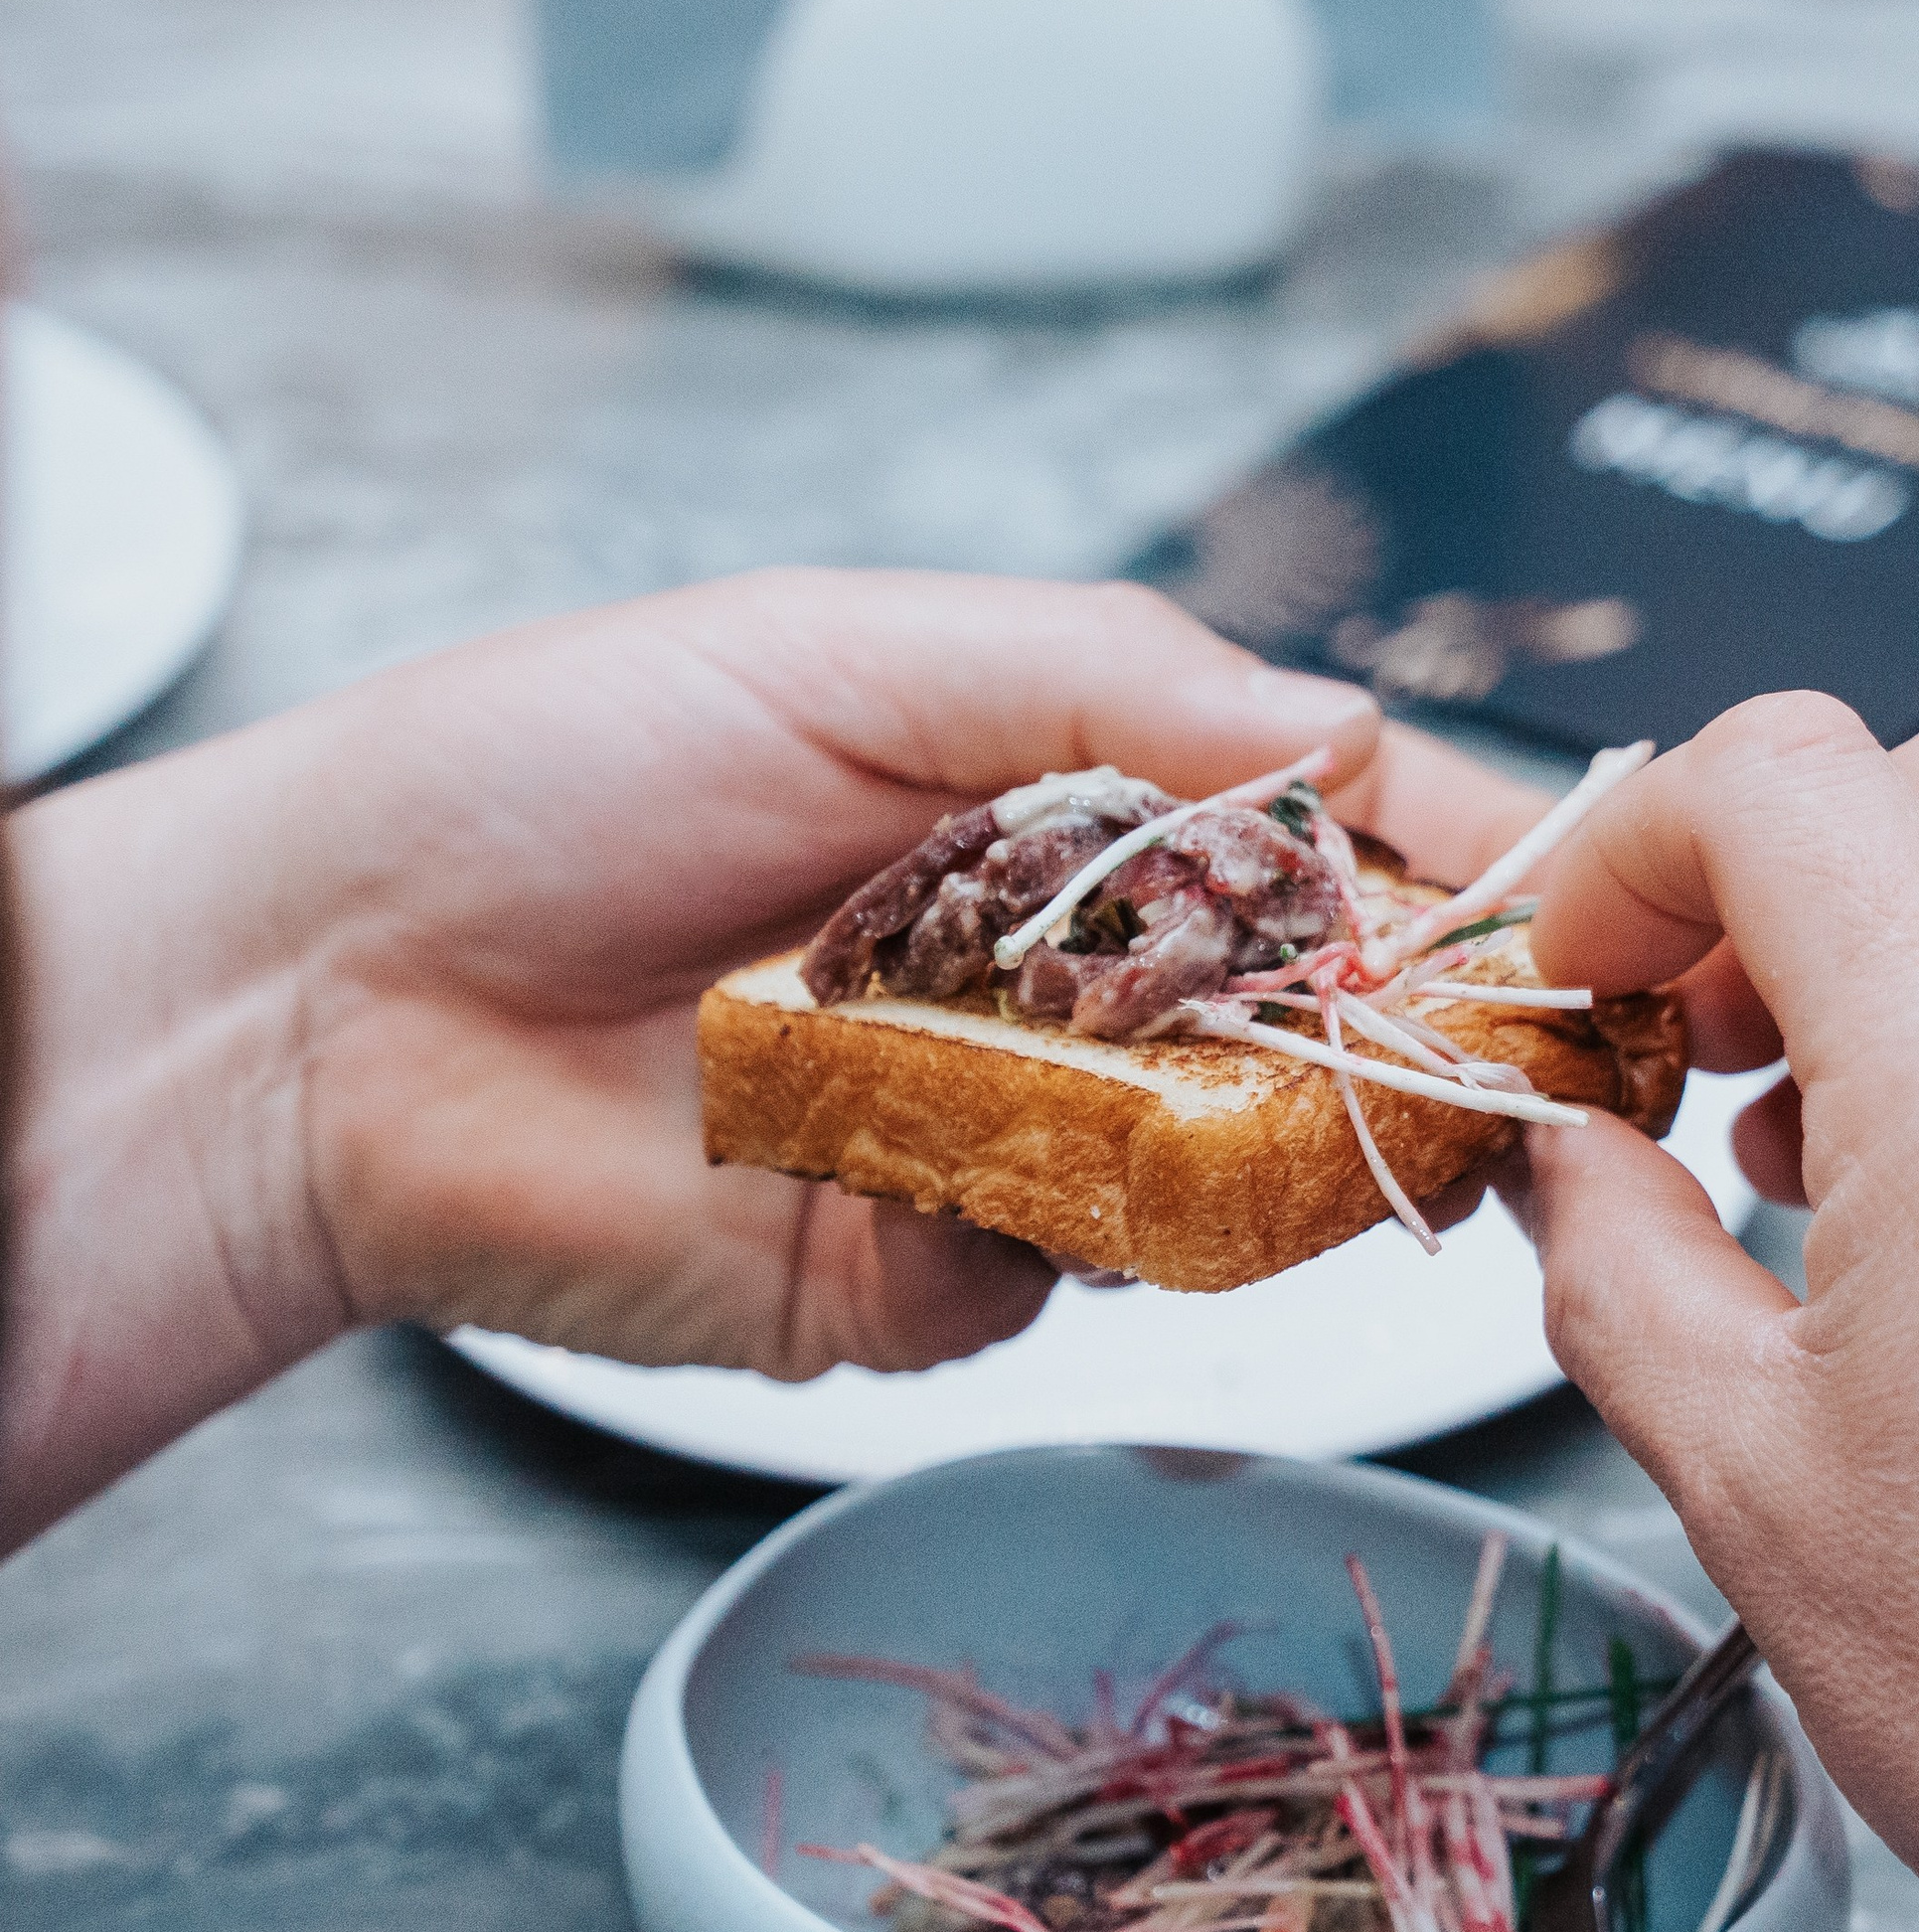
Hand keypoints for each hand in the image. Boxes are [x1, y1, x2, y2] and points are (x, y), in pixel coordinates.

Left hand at [2, 569, 1537, 1545]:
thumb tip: (1359, 731)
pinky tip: (983, 1148)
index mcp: (1066, 802)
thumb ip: (1112, 682)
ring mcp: (1016, 1138)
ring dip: (1251, 1124)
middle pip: (1318, 1015)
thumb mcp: (845, 652)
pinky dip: (1071, 1220)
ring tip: (1214, 1061)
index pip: (1321, 826)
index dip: (1456, 859)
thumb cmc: (557, 773)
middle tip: (1484, 1024)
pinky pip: (1079, 1273)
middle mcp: (1070, 977)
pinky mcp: (936, 1279)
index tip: (1575, 889)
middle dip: (1407, 1020)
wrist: (331, 1006)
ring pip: (1229, 1164)